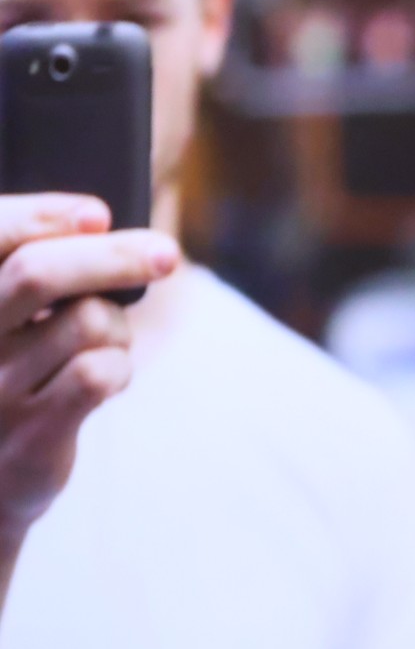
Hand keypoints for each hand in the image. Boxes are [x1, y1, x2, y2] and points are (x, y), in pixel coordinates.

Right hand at [0, 194, 178, 539]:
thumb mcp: (7, 322)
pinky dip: (120, 367)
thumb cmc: (9, 381)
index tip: (96, 214)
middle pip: (38, 273)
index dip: (40, 216)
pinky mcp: (30, 434)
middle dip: (112, 256)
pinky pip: (99, 373)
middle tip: (164, 254)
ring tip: (101, 347)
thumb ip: (34, 274)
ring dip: (116, 329)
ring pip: (86, 322)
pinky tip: (108, 379)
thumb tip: (97, 221)